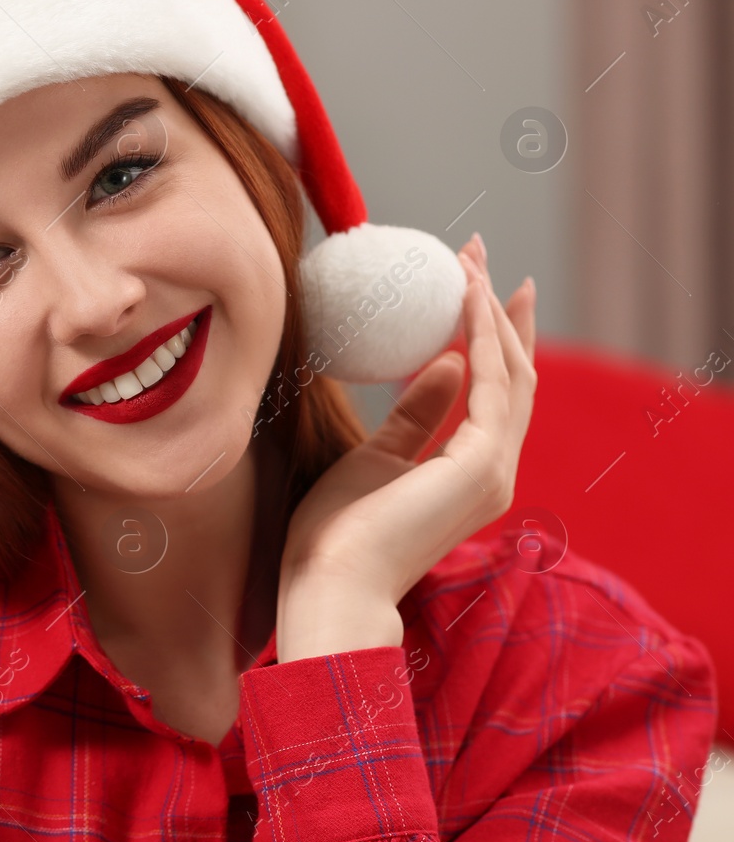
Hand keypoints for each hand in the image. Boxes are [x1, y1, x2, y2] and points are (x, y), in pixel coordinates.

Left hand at [275, 233, 536, 661]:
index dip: (490, 337)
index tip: (475, 288)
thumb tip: (438, 363)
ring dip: (491, 313)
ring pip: (509, 375)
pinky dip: (479, 336)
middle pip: (513, 377)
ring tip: (470, 263)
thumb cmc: (335, 533)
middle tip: (480, 258)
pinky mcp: (479, 466)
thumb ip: (412, 415)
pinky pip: (489, 385)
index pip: (493, 392)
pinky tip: (464, 299)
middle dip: (500, 313)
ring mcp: (492, 471)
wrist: (328, 583)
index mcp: (470, 473)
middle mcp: (492, 471)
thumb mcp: (373, 457)